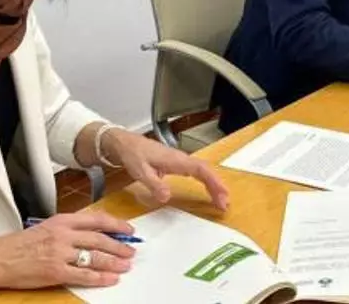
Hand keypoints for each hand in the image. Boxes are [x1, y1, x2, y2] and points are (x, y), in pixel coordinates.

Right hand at [0, 212, 135, 289]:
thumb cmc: (18, 244)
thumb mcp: (46, 227)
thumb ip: (69, 229)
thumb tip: (93, 235)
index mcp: (61, 221)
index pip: (96, 219)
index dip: (116, 224)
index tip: (129, 230)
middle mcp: (63, 235)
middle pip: (100, 239)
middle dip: (119, 246)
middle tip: (131, 251)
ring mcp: (60, 254)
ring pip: (96, 257)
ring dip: (114, 262)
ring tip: (125, 265)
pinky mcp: (56, 272)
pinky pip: (85, 275)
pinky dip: (101, 278)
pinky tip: (110, 279)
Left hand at [104, 130, 229, 210]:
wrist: (124, 143)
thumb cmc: (132, 154)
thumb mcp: (140, 171)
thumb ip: (153, 183)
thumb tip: (167, 197)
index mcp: (176, 160)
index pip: (201, 170)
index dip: (213, 183)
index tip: (221, 196)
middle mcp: (182, 159)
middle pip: (206, 171)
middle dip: (218, 186)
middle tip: (225, 204)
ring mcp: (180, 161)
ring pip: (203, 171)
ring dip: (214, 185)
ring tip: (221, 201)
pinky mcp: (177, 165)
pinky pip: (197, 173)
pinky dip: (206, 182)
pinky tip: (209, 192)